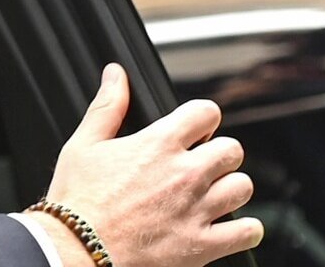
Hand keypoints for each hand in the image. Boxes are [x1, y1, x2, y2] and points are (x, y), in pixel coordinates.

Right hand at [31, 64, 262, 266]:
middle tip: (201, 166)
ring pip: (243, 187)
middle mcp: (184, 174)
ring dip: (230, 189)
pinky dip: (244, 230)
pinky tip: (228, 228)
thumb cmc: (76, 201)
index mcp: (159, 145)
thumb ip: (107, 106)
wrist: (76, 250)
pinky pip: (248, 233)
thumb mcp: (83, 145)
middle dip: (218, 154)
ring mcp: (197, 210)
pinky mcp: (202, 245)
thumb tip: (115, 75)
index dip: (202, 119)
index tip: (196, 130)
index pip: (207, 112)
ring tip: (212, 196)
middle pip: (232, 150)